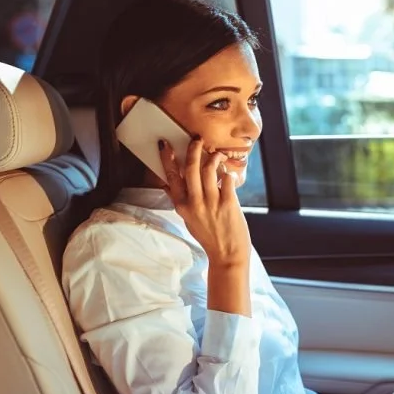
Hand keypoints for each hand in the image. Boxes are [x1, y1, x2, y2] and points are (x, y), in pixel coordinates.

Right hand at [160, 137, 250, 267]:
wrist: (227, 254)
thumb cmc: (208, 236)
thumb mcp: (188, 219)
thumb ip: (181, 202)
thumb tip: (169, 185)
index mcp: (181, 206)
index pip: (170, 177)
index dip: (166, 159)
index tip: (164, 144)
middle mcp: (194, 203)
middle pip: (190, 168)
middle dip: (192, 150)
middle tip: (196, 139)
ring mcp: (211, 203)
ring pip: (208, 170)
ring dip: (213, 157)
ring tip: (217, 154)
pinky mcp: (228, 203)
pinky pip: (227, 179)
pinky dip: (228, 172)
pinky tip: (229, 173)